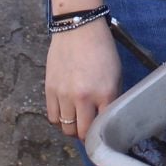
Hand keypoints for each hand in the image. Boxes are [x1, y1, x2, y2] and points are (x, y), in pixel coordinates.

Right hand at [44, 22, 121, 140]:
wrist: (78, 29)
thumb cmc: (101, 49)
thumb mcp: (116, 74)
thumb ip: (112, 98)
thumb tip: (108, 118)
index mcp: (105, 93)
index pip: (103, 128)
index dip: (103, 136)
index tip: (104, 137)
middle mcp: (83, 97)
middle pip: (82, 133)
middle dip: (87, 136)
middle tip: (90, 131)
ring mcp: (64, 94)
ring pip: (66, 128)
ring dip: (73, 128)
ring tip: (78, 122)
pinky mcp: (49, 90)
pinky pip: (53, 117)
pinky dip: (59, 120)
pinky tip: (66, 113)